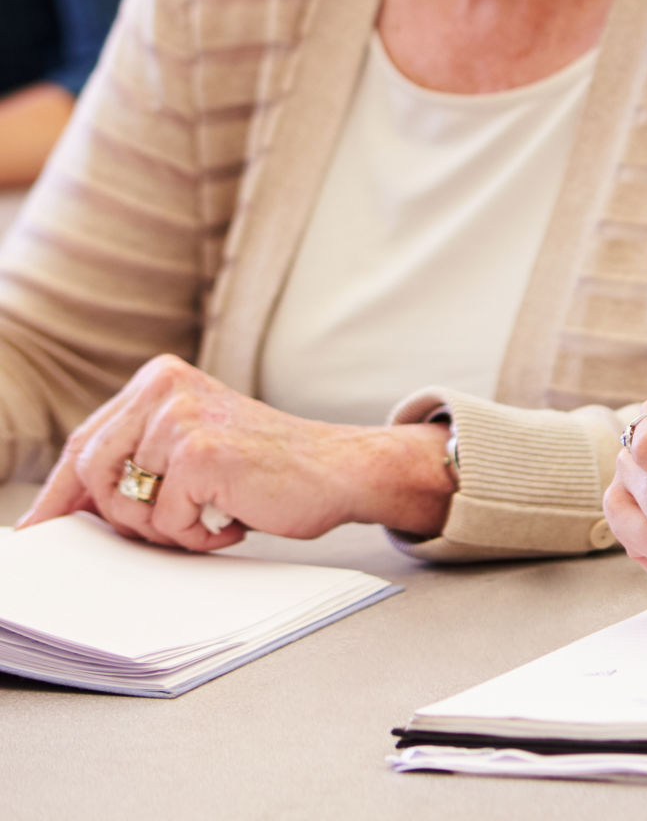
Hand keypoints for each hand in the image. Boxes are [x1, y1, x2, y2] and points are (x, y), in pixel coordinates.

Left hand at [16, 354, 452, 550]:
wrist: (340, 470)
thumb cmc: (267, 468)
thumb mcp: (189, 447)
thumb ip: (132, 459)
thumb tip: (54, 512)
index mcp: (159, 378)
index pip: (83, 444)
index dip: (60, 495)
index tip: (38, 530)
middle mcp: (165, 387)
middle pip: (89, 475)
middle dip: (126, 517)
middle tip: (178, 523)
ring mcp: (182, 418)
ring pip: (125, 504)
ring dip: (167, 527)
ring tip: (212, 514)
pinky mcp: (201, 454)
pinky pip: (165, 521)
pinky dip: (197, 535)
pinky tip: (233, 518)